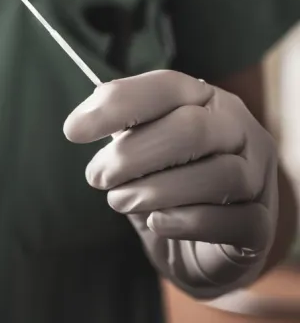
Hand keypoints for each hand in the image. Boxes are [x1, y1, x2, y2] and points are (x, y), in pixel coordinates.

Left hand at [63, 70, 278, 297]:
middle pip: (191, 129)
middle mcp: (238, 129)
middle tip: (96, 177)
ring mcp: (257, 176)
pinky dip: (187, 221)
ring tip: (120, 201)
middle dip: (132, 154)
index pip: (166, 86)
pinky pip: (232, 219)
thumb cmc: (163, 183)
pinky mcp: (261, 225)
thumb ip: (119, 129)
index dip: (118, 104)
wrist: (195, 246)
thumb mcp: (137, 151)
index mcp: (205, 99)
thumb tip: (80, 121)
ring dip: (155, 190)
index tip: (73, 131)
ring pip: (217, 174)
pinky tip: (157, 222)